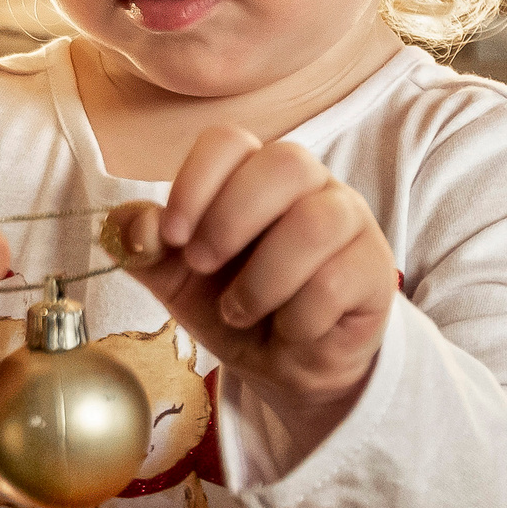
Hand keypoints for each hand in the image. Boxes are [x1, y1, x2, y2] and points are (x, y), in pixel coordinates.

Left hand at [105, 125, 394, 448]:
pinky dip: (297, 317)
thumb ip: (143, 247)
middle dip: (230, 220)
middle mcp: (307, 184)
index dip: (195, 182)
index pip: (229, 141)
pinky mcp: (375, 269)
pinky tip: (288, 329)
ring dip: (263, 279)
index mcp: (252, 173)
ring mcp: (348, 221)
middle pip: (285, 163)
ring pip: (315, 223)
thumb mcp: (175, 279)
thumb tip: (131, 225)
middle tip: (202, 266)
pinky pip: (336, 281)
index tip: (170, 236)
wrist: (285, 366)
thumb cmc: (235, 304)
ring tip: (241, 309)